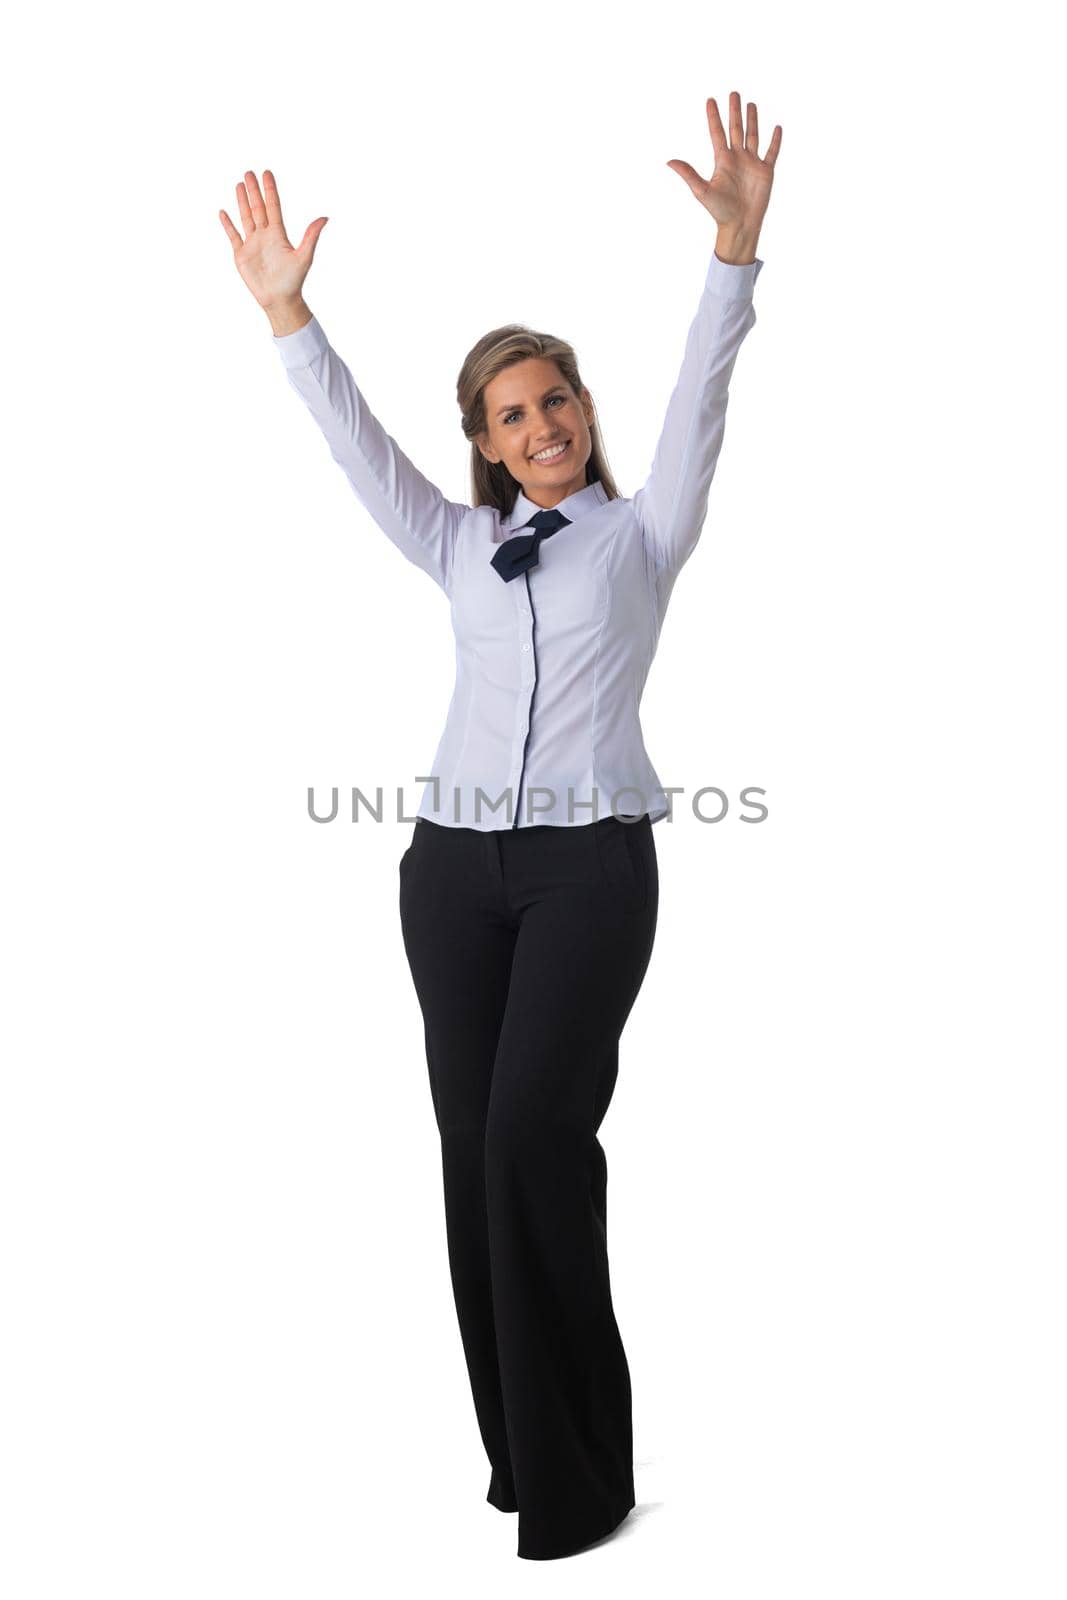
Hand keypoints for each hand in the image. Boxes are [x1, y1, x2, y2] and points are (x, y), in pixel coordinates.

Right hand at [219, 170, 327, 308]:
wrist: (279, 300)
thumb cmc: (294, 281)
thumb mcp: (304, 256)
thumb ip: (311, 236)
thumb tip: (325, 217)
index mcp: (279, 234)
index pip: (273, 206)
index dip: (270, 190)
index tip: (266, 173)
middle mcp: (265, 236)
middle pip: (258, 208)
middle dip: (254, 190)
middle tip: (249, 172)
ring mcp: (252, 244)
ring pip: (246, 217)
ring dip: (242, 201)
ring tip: (239, 184)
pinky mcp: (241, 255)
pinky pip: (233, 236)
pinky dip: (227, 224)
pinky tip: (223, 212)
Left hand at [667, 93, 781, 240]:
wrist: (740, 225)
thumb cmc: (719, 211)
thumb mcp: (702, 191)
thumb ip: (688, 174)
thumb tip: (669, 161)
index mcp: (722, 161)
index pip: (717, 133)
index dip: (714, 117)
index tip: (710, 100)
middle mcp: (737, 158)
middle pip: (736, 129)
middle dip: (734, 111)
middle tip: (733, 93)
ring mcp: (752, 164)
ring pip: (753, 136)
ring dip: (752, 120)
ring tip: (750, 104)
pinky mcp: (766, 171)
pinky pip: (772, 152)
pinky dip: (775, 141)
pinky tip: (776, 127)